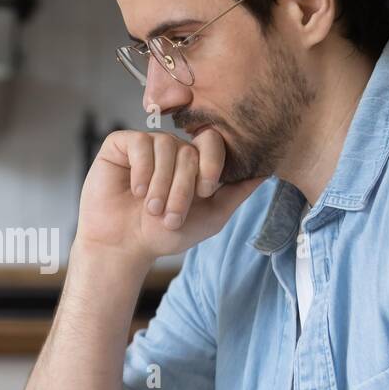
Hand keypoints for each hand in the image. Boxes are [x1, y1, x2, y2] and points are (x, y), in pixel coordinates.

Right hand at [75, 127, 264, 263]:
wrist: (123, 246)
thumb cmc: (162, 234)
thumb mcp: (211, 217)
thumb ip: (237, 193)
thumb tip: (267, 171)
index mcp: (194, 162)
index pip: (212, 143)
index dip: (212, 164)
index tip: (206, 192)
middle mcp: (172, 149)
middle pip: (189, 151)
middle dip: (183, 188)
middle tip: (170, 216)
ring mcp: (147, 145)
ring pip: (165, 147)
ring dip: (161, 184)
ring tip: (151, 209)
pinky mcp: (121, 145)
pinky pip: (139, 143)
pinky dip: (142, 169)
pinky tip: (136, 190)